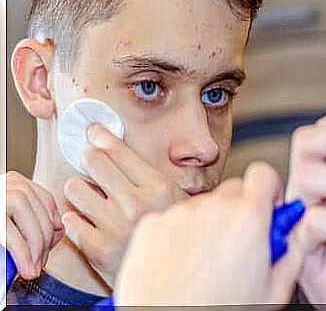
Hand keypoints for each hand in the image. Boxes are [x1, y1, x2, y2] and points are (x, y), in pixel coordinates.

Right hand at [6, 171, 63, 279]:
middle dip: (46, 239)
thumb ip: (31, 218)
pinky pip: (11, 235)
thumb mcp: (11, 216)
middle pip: (39, 209)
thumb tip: (58, 230)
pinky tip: (26, 267)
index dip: (53, 222)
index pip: (44, 198)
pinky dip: (23, 254)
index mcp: (11, 182)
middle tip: (41, 261)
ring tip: (33, 267)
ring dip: (36, 247)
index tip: (52, 243)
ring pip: (29, 220)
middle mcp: (3, 184)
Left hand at [62, 124, 187, 287]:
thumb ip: (148, 173)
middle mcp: (136, 205)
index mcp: (159, 188)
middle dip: (91, 159)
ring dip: (81, 189)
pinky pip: (70, 219)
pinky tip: (92, 222)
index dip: (101, 136)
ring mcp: (114, 228)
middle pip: (93, 161)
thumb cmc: (172, 231)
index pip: (118, 150)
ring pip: (74, 188)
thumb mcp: (175, 198)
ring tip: (93, 197)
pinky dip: (78, 218)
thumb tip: (111, 143)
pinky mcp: (97, 249)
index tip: (93, 131)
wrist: (171, 276)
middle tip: (94, 164)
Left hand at [115, 162, 325, 306]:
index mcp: (248, 218)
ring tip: (205, 261)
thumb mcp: (273, 291)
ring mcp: (178, 213)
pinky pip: (173, 218)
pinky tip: (180, 262)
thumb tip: (293, 232)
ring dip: (208, 222)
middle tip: (238, 241)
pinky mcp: (151, 224)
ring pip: (202, 205)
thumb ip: (291, 253)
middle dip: (240, 209)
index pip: (263, 173)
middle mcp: (212, 207)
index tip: (266, 207)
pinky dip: (179, 233)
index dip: (268, 189)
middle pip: (233, 189)